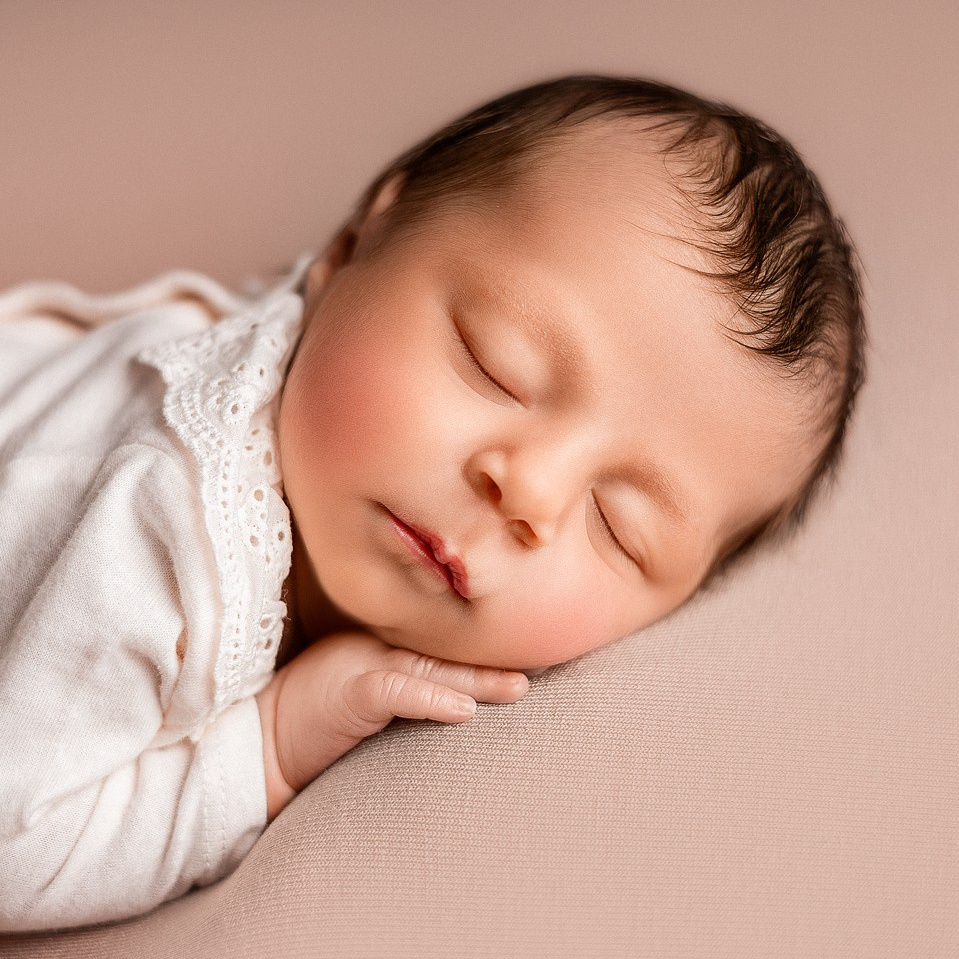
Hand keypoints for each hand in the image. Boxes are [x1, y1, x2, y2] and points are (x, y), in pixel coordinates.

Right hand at [256, 631, 528, 818]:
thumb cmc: (314, 716)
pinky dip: (432, 700)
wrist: (261, 738)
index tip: (530, 654)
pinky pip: (399, 691)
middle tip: (547, 662)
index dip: (486, 652)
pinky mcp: (354, 689)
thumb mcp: (366, 694)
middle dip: (497, 661)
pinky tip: (464, 710)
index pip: (446, 649)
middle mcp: (384, 649)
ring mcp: (368, 664)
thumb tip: (459, 705)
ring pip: (434, 669)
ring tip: (521, 688)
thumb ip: (407, 689)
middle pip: (450, 655)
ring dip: (479, 680)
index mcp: (390, 649)